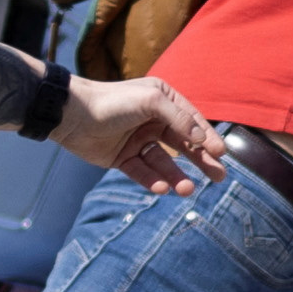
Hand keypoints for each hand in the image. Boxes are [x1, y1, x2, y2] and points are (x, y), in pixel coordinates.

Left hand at [52, 71, 217, 191]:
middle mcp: (153, 120)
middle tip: (219, 177)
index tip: (221, 154)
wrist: (71, 116)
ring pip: (164, 162)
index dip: (207, 138)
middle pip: (183, 145)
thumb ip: (179, 118)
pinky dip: (152, 180)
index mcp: (162, 100)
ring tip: (186, 190)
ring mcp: (138, 140)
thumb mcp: (150, 101)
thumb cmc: (112, 102)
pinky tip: (161, 188)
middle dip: (201, 161)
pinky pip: (143, 172)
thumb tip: (201, 139)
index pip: (191, 121)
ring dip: (176, 176)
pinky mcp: (123, 158)